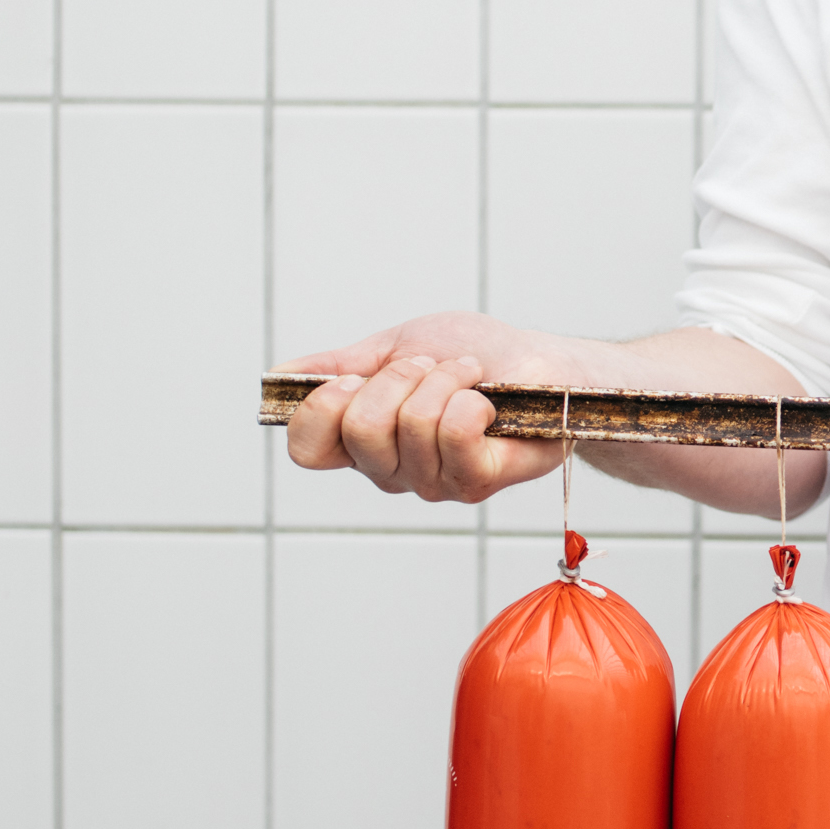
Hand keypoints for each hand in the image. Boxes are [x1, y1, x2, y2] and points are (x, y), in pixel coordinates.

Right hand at [284, 314, 567, 506]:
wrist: (546, 365)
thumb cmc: (478, 356)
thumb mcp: (398, 345)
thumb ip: (341, 365)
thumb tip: (282, 373)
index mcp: (363, 441)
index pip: (307, 450)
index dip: (321, 409)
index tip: (354, 376)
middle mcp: (391, 471)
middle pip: (359, 431)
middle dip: (397, 378)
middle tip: (430, 366)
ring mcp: (433, 482)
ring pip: (410, 426)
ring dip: (442, 380)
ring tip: (467, 376)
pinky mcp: (477, 482)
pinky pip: (452, 433)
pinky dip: (470, 398)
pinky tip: (487, 400)